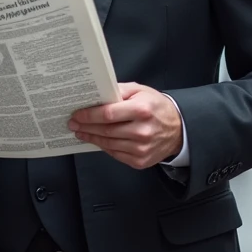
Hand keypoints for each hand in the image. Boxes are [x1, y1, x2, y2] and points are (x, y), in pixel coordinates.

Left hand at [68, 82, 182, 168]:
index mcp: (141, 110)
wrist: (178, 129)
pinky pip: (116, 154)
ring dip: (92, 138)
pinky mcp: (141, 161)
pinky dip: (104, 147)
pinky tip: (96, 140)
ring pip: (108, 144)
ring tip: (81, 132)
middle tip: (73, 124)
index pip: (108, 114)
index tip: (77, 115)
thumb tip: (97, 94)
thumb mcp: (140, 91)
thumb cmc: (156, 107)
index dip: (89, 115)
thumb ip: (119, 91)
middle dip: (86, 127)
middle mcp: (142, 131)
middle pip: (106, 130)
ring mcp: (141, 148)